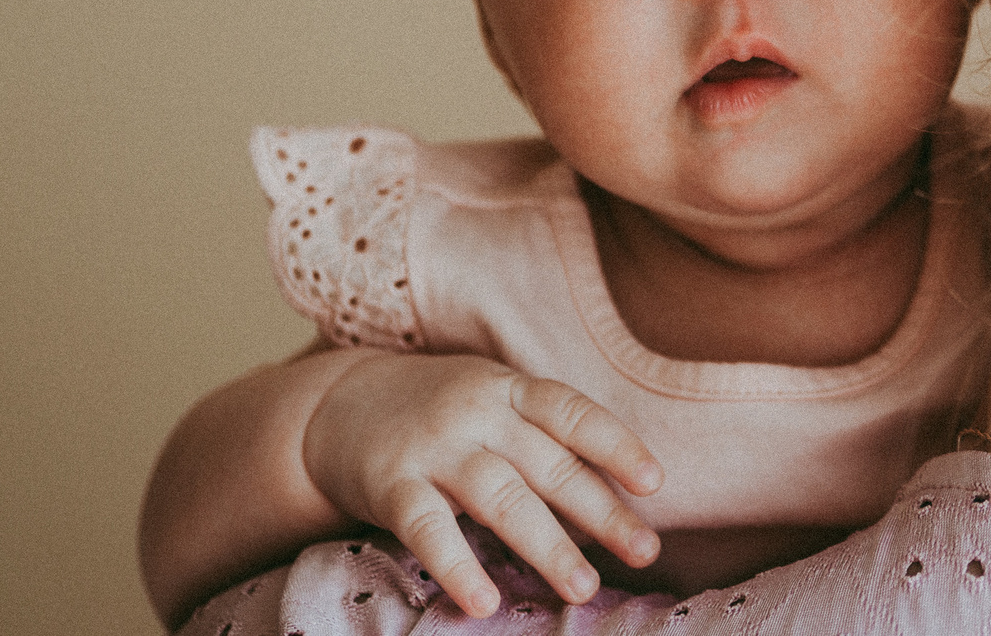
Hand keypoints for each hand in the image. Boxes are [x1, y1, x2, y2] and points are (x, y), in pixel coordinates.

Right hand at [302, 351, 664, 616]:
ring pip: (500, 498)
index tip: (654, 483)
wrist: (336, 404)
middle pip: (548, 465)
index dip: (615, 446)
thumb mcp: (494, 402)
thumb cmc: (440, 412)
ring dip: (546, 545)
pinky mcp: (391, 485)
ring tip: (584, 588)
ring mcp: (434, 448)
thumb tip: (617, 501)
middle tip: (645, 552)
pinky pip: (428, 529)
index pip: (572, 413)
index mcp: (510, 390)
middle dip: (600, 512)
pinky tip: (483, 601)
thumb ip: (544, 440)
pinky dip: (458, 565)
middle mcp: (476, 413)